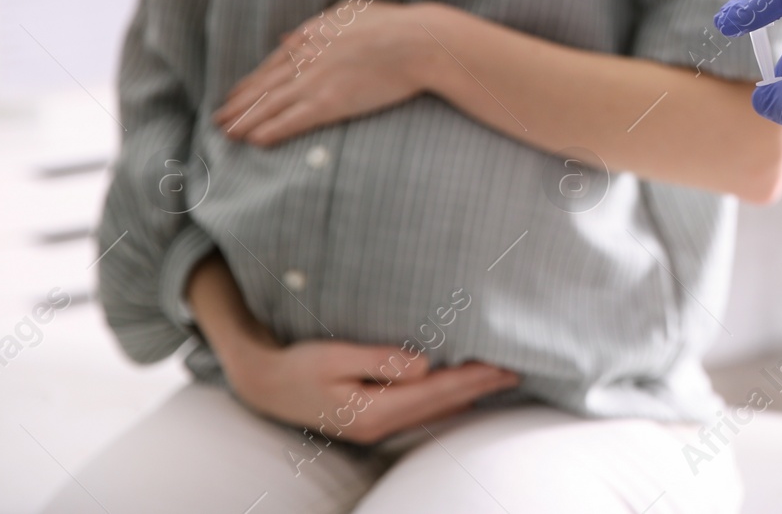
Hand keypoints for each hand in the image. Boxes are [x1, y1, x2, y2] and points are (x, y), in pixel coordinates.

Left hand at [214, 0, 428, 146]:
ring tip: (227, 133)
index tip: (235, 93)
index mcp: (312, 34)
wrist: (417, 42)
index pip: (273, 62)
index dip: (251, 81)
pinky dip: (271, 131)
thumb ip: (319, 23)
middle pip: (264, 85)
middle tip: (218, 118)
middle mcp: (306, 58)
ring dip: (245, 121)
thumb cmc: (395, 24)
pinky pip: (292, 121)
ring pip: (270, 105)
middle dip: (239, 103)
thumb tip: (288, 35)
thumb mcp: (351, 11)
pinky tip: (255, 140)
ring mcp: (315, 81)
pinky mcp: (329, 103)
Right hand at [225, 337, 520, 444]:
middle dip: (480, 387)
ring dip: (468, 394)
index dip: (472, 377)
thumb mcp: (335, 356)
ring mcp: (376, 426)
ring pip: (434, 410)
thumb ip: (381, 360)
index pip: (436, 391)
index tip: (502, 365)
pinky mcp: (372, 419)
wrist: (265, 385)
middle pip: (441, 404)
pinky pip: (421, 410)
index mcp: (374, 410)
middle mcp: (380, 424)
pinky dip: (447, 399)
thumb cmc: (299, 365)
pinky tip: (462, 393)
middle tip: (516, 371)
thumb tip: (425, 364)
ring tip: (499, 380)